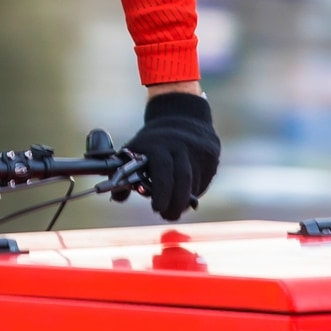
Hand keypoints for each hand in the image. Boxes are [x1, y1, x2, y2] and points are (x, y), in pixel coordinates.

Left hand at [118, 91, 218, 221]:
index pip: (163, 171)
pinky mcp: (212, 155)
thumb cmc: (152, 142)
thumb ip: (122, 176)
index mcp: (158, 144)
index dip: (161, 192)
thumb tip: (118, 199)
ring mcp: (199, 150)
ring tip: (174, 204)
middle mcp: (181, 145)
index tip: (157, 209)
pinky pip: (204, 180)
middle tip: (168, 215)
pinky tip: (186, 189)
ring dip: (184, 198)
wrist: (181, 115)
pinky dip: (195, 190)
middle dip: (176, 203)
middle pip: (182, 180)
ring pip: (194, 183)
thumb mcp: (134, 151)